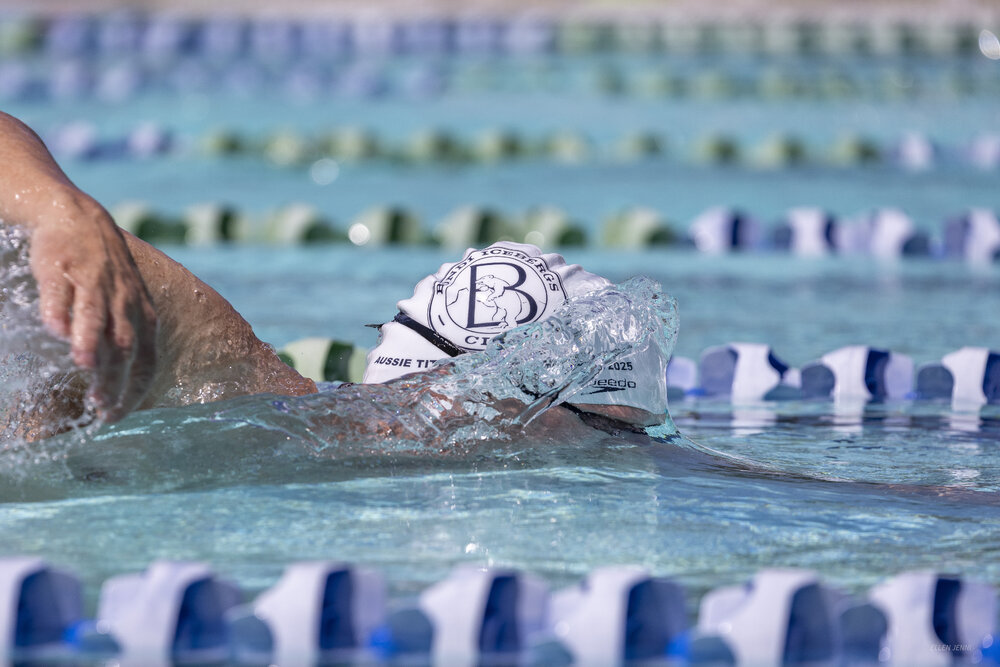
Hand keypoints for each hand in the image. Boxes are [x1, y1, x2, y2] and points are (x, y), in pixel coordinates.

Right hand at [28, 195, 157, 420]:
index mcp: (142, 315)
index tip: (114, 416)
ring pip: (97, 316)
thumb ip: (124, 341)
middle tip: (98, 405)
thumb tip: (116, 386)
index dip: (133, 390)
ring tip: (83, 366)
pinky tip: (53, 329)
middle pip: (123, 345)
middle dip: (112, 377)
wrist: (79, 219)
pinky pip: (63, 291)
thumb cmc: (105, 275)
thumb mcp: (128, 307)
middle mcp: (124, 301)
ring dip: (90, 342)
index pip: (145, 360)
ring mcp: (95, 282)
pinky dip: (60, 310)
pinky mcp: (64, 267)